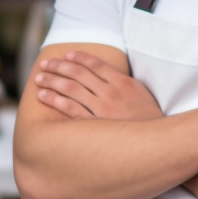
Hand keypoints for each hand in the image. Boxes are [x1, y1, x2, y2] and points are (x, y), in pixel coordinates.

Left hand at [35, 51, 163, 120]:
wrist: (157, 143)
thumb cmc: (149, 119)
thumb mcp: (141, 93)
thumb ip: (123, 82)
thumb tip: (106, 74)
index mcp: (122, 82)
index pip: (95, 64)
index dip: (78, 58)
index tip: (66, 56)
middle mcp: (110, 92)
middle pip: (78, 74)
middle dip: (59, 66)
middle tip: (45, 64)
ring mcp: (101, 109)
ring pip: (71, 89)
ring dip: (52, 81)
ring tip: (39, 78)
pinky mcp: (94, 126)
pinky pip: (70, 110)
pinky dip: (55, 100)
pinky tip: (44, 96)